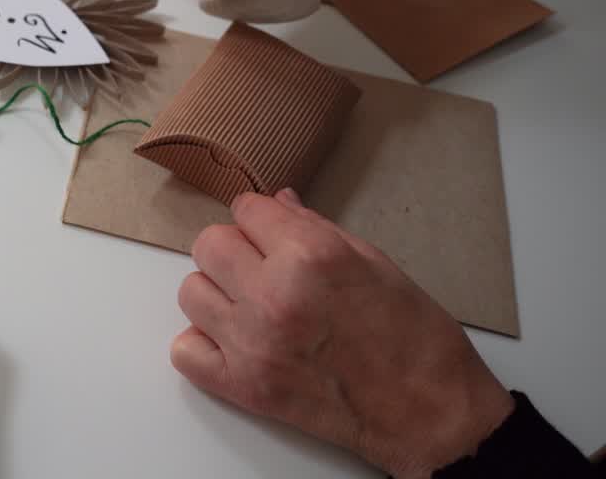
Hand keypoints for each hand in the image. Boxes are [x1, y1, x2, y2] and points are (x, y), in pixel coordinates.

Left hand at [171, 189, 514, 477]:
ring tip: (251, 307)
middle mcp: (275, 295)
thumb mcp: (375, 264)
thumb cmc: (414, 339)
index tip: (270, 233)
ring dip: (217, 295)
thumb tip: (278, 202)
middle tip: (260, 269)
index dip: (261, 220)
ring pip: (192, 292)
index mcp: (311, 256)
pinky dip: (204, 345)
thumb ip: (315, 229)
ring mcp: (253, 342)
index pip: (246, 209)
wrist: (429, 413)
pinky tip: (236, 342)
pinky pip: (184, 350)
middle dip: (234, 251)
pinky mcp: (243, 385)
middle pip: (209, 245)